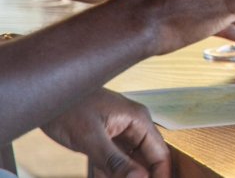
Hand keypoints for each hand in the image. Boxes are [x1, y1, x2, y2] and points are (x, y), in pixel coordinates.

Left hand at [41, 88, 168, 177]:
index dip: (160, 175)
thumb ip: (115, 161)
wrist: (44, 95)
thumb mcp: (91, 138)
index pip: (160, 154)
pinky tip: (101, 177)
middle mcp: (133, 126)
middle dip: (139, 176)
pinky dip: (108, 174)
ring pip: (129, 163)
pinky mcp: (106, 139)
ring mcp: (119, 133)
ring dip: (122, 176)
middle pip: (146, 160)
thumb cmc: (67, 107)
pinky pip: (114, 162)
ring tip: (105, 177)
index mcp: (138, 120)